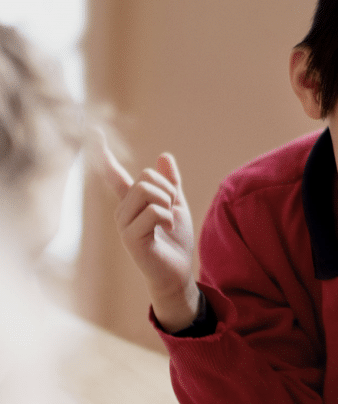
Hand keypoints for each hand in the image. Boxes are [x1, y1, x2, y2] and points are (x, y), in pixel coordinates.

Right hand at [101, 135, 198, 332]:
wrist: (178, 273)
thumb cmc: (175, 242)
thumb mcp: (177, 206)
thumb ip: (171, 183)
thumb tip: (164, 156)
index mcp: (131, 202)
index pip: (113, 173)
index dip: (103, 152)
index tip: (94, 130)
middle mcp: (122, 210)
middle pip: (145, 178)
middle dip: (168, 191)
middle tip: (172, 211)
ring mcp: (123, 224)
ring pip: (148, 191)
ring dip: (168, 204)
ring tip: (169, 222)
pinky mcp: (130, 237)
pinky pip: (154, 211)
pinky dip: (169, 219)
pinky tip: (167, 231)